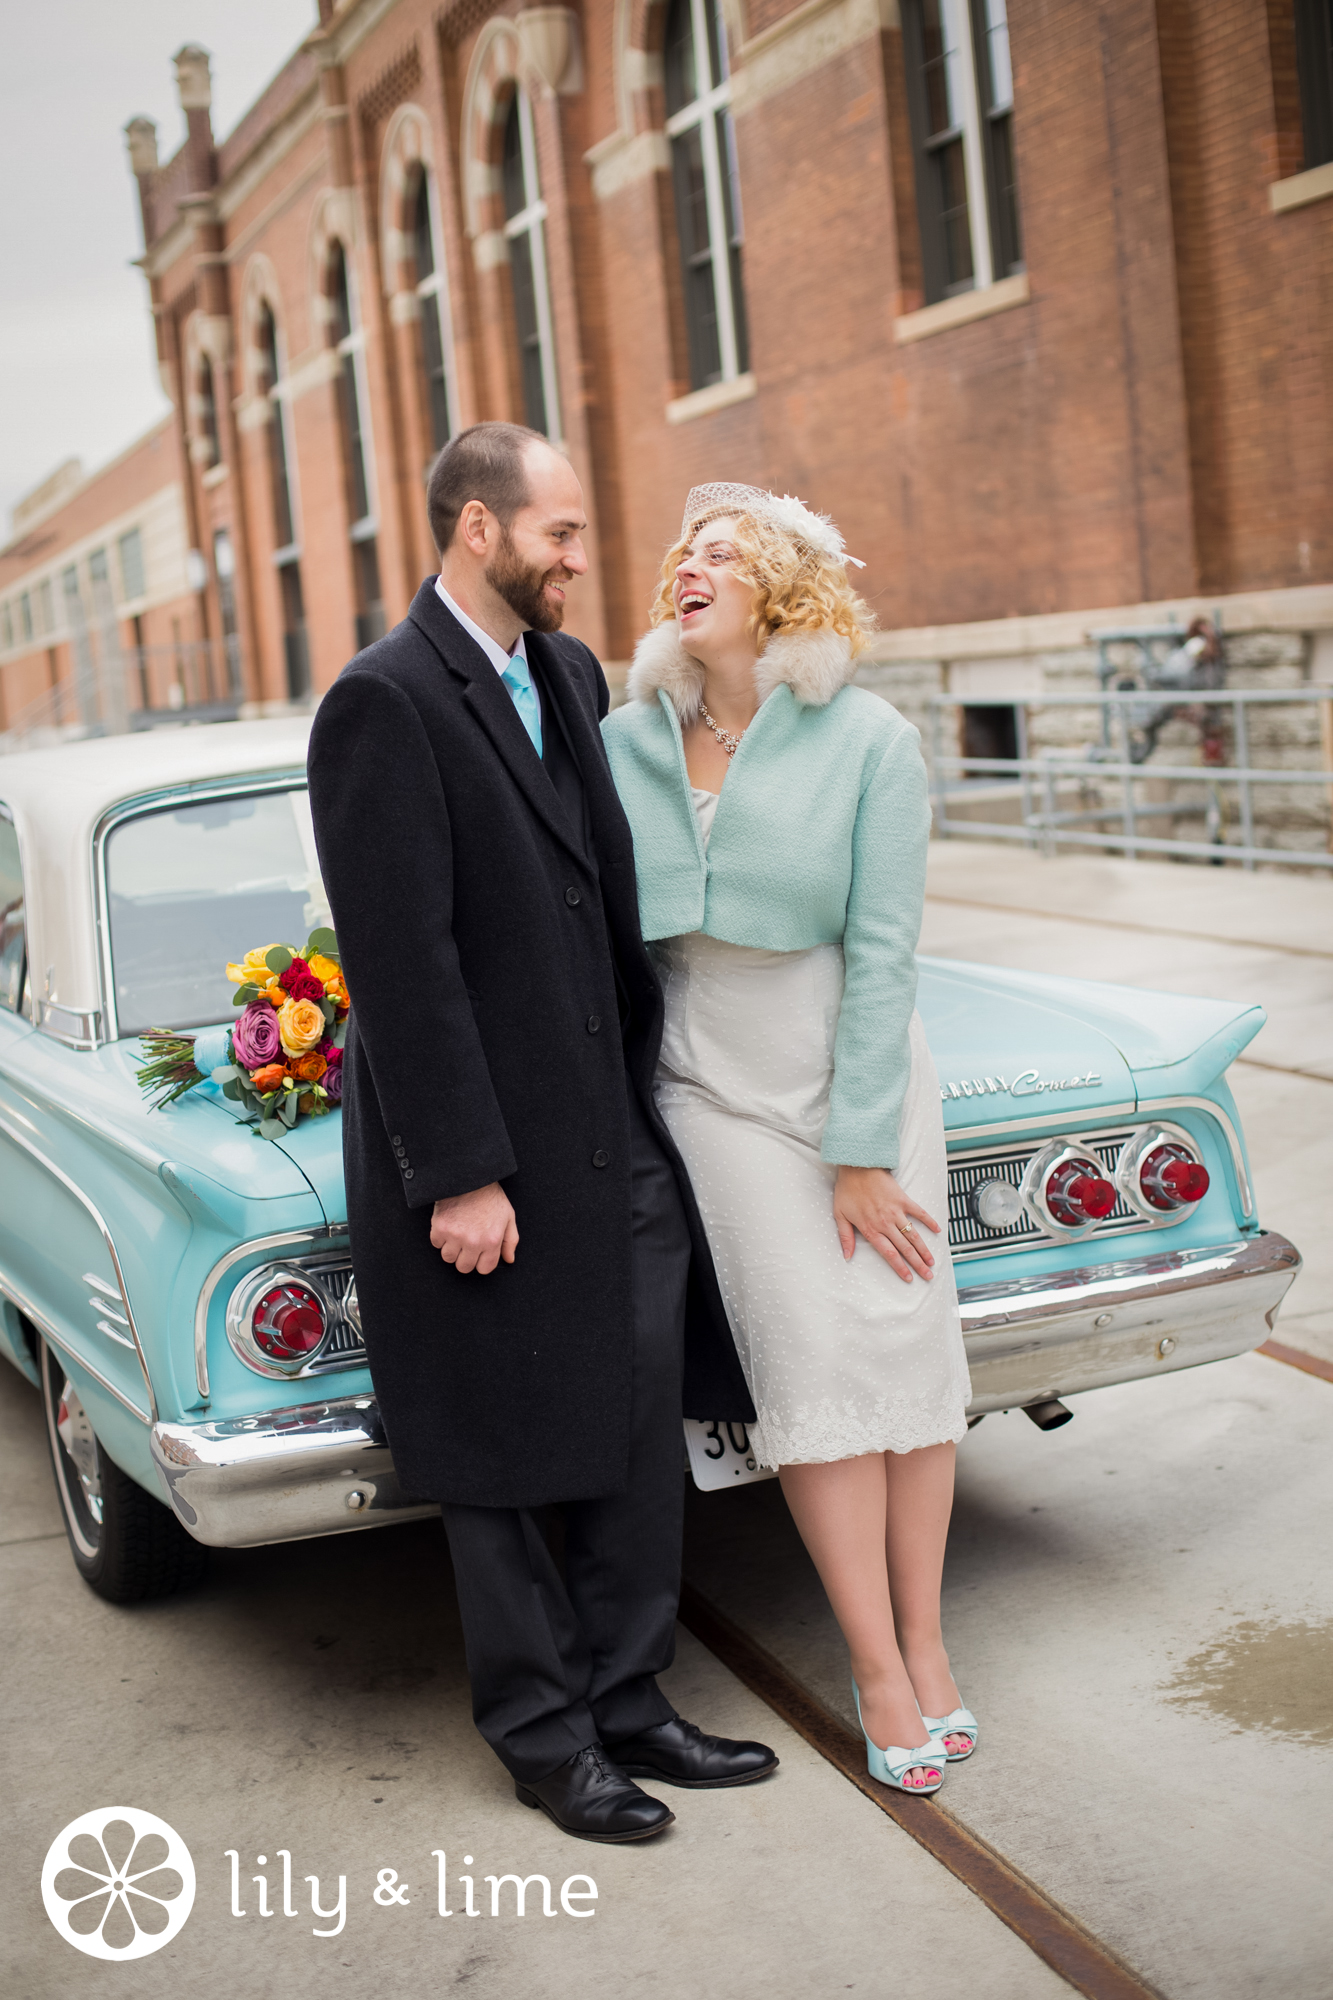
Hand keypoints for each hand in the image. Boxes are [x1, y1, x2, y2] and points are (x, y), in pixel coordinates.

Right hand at [430, 1182, 518, 1274]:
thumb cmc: (490, 1196)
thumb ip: (510, 1241)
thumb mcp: (508, 1216)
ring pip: (448, 1258)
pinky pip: (436, 1244)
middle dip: (465, 1258)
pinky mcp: (440, 1227)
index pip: (484, 1269)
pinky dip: (440, 1237)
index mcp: (492, 1241)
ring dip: (451, 1248)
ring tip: (457, 1233)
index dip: (481, 1261)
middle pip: (464, 1267)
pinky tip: (448, 1225)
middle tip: (466, 1243)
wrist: (470, 1177)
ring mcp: (455, 1236)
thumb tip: (509, 1259)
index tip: (479, 1253)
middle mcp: (473, 1242)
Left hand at [832, 1166, 939, 1282]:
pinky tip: (938, 1231)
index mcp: (871, 1229)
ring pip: (913, 1235)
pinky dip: (929, 1221)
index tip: (909, 1278)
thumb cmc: (847, 1189)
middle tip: (928, 1276)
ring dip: (924, 1250)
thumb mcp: (840, 1215)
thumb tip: (846, 1256)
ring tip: (932, 1262)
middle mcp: (886, 1223)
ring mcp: (896, 1211)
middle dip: (917, 1264)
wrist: (857, 1166)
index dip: (900, 1268)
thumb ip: (845, 1237)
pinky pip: (919, 1212)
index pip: (889, 1254)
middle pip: (905, 1248)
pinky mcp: (903, 1199)